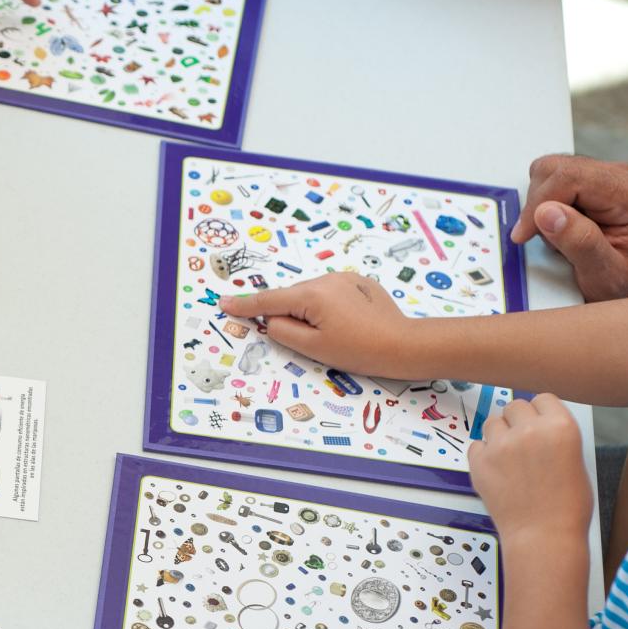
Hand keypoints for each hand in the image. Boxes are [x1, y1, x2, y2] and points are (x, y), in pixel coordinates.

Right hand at [217, 273, 412, 372]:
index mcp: (311, 295)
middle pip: (292, 298)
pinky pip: (330, 293)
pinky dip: (327, 307)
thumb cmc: (358, 350)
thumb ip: (283, 331)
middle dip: (291, 316)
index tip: (224, 303)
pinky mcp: (358, 282)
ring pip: (311, 296)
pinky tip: (346, 324)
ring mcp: (344, 278)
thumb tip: (271, 320)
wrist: (403, 344)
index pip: (269, 301)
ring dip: (311, 312)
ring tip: (335, 334)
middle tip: (311, 340)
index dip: (244, 305)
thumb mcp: (313, 347)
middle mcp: (326, 279)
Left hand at [466, 394, 589, 540]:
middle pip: (514, 406)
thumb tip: (539, 423)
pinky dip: (484, 453)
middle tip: (523, 440)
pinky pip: (476, 444)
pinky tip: (498, 470)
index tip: (538, 420)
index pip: (542, 398)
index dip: (540, 411)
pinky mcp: (478, 461)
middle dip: (518, 420)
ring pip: (492, 422)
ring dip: (500, 434)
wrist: (544, 535)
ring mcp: (500, 445)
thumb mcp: (576, 460)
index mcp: (561, 427)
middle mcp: (529, 430)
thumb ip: (555, 436)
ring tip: (510, 457)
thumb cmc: (566, 506)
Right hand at [511, 154, 627, 302]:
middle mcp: (618, 178)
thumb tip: (547, 212)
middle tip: (543, 238)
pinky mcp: (588, 182)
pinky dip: (542, 205)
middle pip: (555, 169)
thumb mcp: (605, 274)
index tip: (524, 234)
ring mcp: (603, 177)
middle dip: (537, 206)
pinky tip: (557, 227)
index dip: (539, 203)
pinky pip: (549, 181)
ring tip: (557, 236)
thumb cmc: (627, 283)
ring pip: (548, 172)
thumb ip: (580, 243)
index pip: (570, 177)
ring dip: (539, 206)